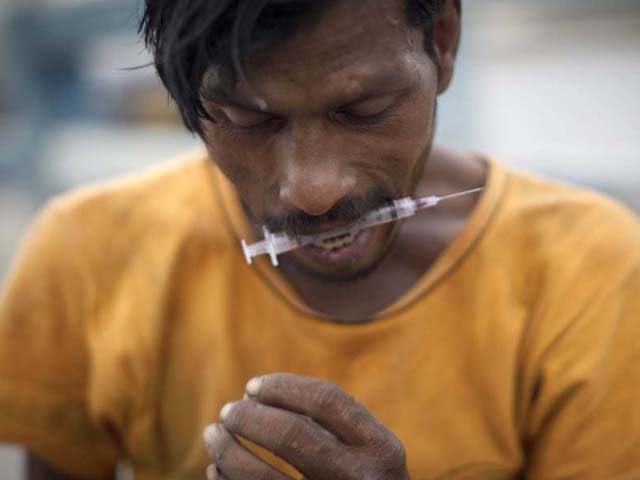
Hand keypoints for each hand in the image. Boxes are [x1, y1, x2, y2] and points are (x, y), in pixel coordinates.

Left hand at [203, 373, 409, 479]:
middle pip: (291, 435)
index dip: (283, 387)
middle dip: (249, 416)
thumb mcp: (367, 454)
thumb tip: (254, 396)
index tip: (252, 385)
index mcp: (382, 449)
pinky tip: (217, 470)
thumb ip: (328, 425)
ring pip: (261, 478)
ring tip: (212, 434)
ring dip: (228, 450)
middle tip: (228, 411)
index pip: (327, 401)